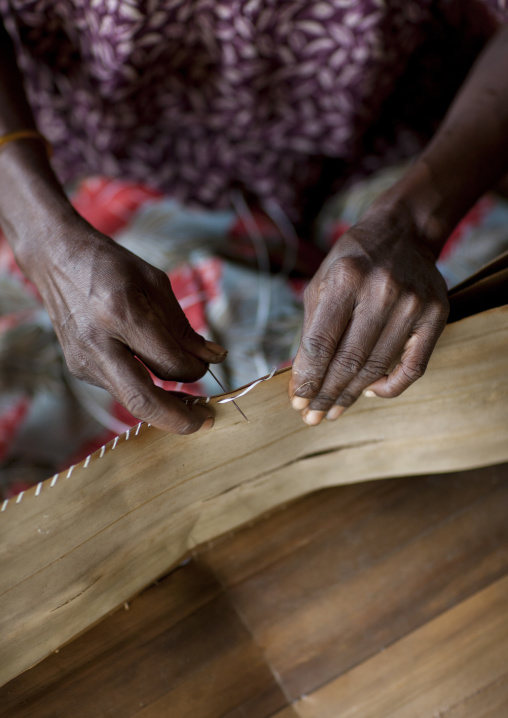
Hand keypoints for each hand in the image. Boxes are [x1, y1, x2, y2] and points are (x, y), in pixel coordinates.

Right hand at [27, 216, 226, 432]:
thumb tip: (213, 358)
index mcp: (121, 314)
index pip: (169, 362)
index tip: (210, 365)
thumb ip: (182, 327)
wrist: (56, 258)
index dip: (196, 371)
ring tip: (190, 403)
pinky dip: (145, 389)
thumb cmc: (111, 265)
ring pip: (131, 400)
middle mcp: (98, 343)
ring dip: (164, 407)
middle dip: (178, 419)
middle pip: (142, 401)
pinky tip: (159, 380)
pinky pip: (120, 387)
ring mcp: (83, 360)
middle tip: (206, 422)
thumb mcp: (155, 283)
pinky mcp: (78, 368)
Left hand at [289, 211, 448, 424]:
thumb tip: (302, 380)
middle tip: (313, 417)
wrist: (402, 234)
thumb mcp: (321, 284)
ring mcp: (413, 303)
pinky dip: (390, 387)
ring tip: (333, 411)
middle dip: (326, 394)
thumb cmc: (352, 263)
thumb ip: (312, 330)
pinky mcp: (436, 314)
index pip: (321, 342)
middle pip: (349, 360)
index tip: (297, 401)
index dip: (308, 378)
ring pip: (378, 367)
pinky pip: (414, 367)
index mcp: (345, 278)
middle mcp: (381, 290)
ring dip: (351, 395)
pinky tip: (369, 392)